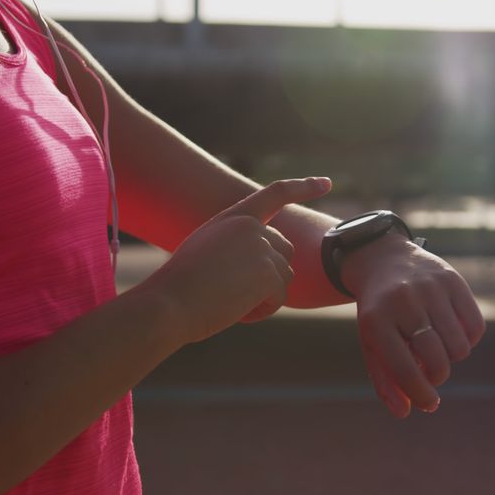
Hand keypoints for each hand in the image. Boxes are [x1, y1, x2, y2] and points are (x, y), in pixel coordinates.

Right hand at [138, 177, 331, 343]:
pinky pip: (279, 297)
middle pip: (284, 250)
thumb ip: (237, 248)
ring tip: (228, 300)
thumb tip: (269, 267)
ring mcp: (261, 248)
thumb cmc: (179, 287)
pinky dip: (261, 310)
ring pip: (284, 276)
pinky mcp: (268, 273)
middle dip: (269, 274)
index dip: (303, 187)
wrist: (168, 304)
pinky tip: (235, 311)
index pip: (275, 194)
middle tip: (233, 292)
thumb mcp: (206, 253)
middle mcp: (250, 227)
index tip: (326, 183)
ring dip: (263, 295)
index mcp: (233, 217)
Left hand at [341, 233, 485, 418]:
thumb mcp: (372, 342)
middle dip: (439, 375)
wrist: (382, 259)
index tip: (430, 403)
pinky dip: (469, 339)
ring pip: (460, 346)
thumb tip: (406, 412)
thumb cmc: (378, 312)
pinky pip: (476, 326)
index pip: (404, 369)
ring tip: (439, 347)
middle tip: (433, 371)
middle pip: (437, 360)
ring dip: (453, 357)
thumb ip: (386, 380)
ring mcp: (429, 289)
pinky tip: (454, 333)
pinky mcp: (452, 280)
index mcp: (377, 321)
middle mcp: (404, 302)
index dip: (420, 393)